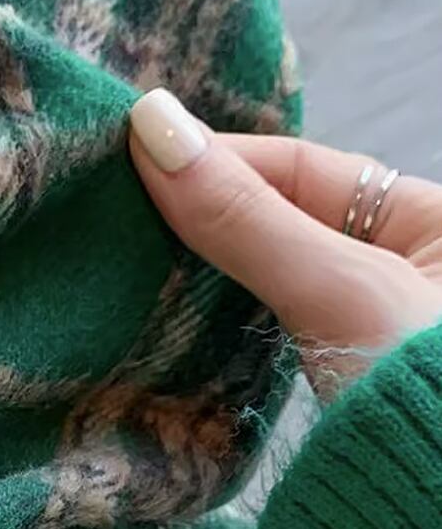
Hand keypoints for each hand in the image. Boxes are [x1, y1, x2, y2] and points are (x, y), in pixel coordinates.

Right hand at [128, 89, 441, 389]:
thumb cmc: (423, 401)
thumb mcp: (339, 291)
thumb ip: (248, 218)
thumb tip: (154, 127)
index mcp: (433, 219)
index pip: (304, 169)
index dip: (220, 162)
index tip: (135, 163)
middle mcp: (405, 265)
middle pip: (284, 219)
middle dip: (206, 218)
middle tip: (119, 221)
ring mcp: (371, 328)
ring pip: (272, 278)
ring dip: (210, 275)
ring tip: (132, 268)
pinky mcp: (340, 382)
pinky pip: (273, 331)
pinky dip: (228, 324)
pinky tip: (178, 322)